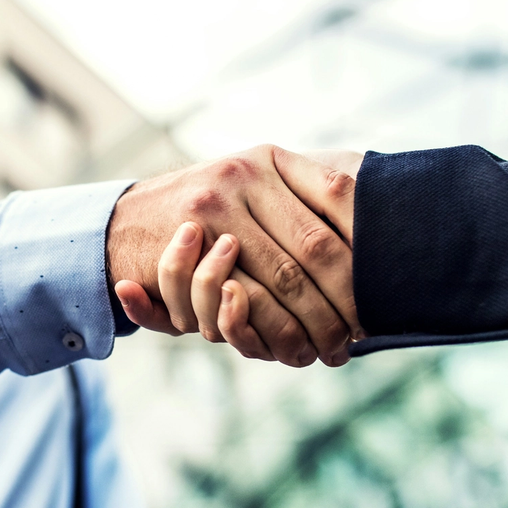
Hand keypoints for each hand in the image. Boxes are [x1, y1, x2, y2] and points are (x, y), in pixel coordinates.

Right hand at [106, 145, 358, 365]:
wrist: (121, 224)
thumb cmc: (202, 213)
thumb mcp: (250, 187)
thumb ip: (301, 195)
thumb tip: (381, 220)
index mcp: (271, 159)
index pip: (338, 197)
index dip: (365, 244)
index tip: (386, 283)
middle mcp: (243, 175)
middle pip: (315, 245)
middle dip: (344, 296)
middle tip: (364, 331)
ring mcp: (213, 207)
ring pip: (283, 277)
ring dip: (313, 322)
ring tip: (333, 348)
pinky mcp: (186, 245)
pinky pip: (240, 297)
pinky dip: (273, 328)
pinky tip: (293, 347)